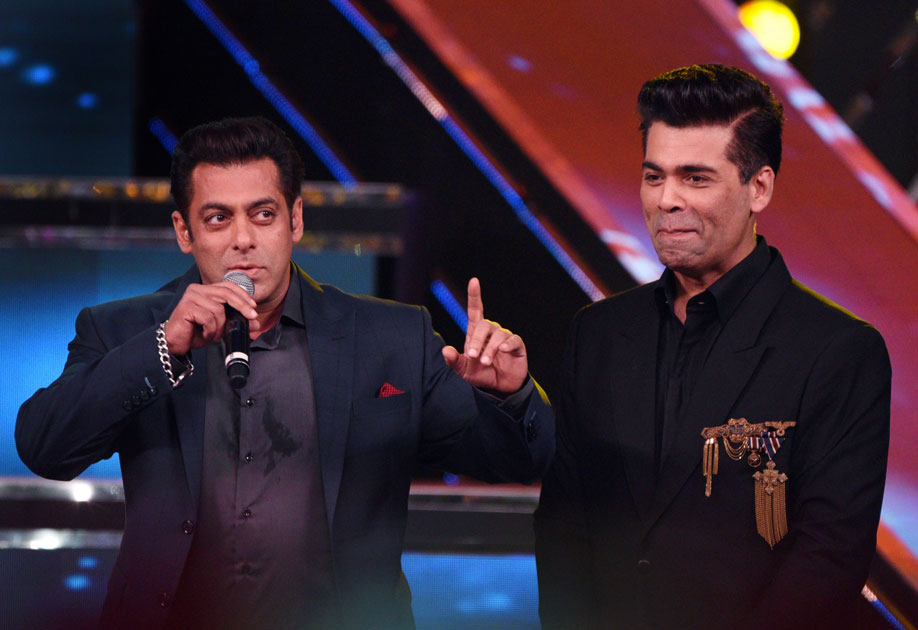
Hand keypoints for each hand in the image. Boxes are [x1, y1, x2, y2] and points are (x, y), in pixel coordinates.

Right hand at [164, 282, 258, 355]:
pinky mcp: (186, 307)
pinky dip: (210, 330)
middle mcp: (197, 290)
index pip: (228, 286)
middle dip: (242, 306)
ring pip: (218, 309)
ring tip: (212, 333)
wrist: (176, 343)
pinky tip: (204, 333)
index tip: (253, 307)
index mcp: (206, 290)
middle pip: (227, 294)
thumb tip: (256, 322)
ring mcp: (190, 297)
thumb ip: (236, 320)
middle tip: (252, 317)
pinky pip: (208, 318)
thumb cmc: (196, 332)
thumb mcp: (220, 325)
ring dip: (219, 326)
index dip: (243, 295)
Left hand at [441, 278, 527, 393]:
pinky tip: (502, 350)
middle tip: (472, 356)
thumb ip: (454, 361)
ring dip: (490, 349)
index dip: (475, 295)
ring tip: (485, 363)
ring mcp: (505, 337)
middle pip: (484, 324)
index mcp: (476, 333)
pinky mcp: (517, 345)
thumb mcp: (463, 370)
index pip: (476, 310)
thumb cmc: (480, 375)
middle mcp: (491, 332)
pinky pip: (513, 340)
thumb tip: (445, 350)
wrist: (499, 388)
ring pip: (498, 334)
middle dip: (477, 340)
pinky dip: (507, 344)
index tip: (474, 281)